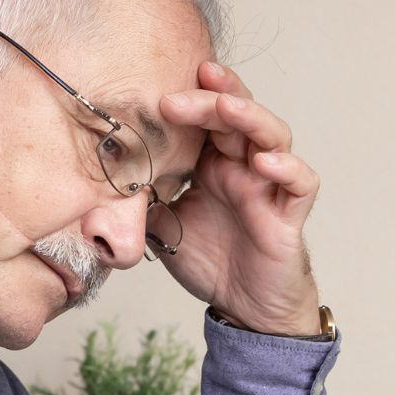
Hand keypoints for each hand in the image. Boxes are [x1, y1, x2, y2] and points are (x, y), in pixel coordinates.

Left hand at [157, 61, 321, 335]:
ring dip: (251, 116)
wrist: (244, 308)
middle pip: (237, 114)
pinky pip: (301, 182)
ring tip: (226, 107)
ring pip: (273, 135)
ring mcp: (270, 185)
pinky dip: (289, 168)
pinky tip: (265, 162)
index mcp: (212, 162)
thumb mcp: (160, 227)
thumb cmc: (210, 260)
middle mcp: (243, 164)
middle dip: (211, 98)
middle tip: (176, 97)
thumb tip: (93, 184)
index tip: (157, 86)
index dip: (190, 96)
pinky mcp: (290, 212)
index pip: (206, 115)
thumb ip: (138, 201)